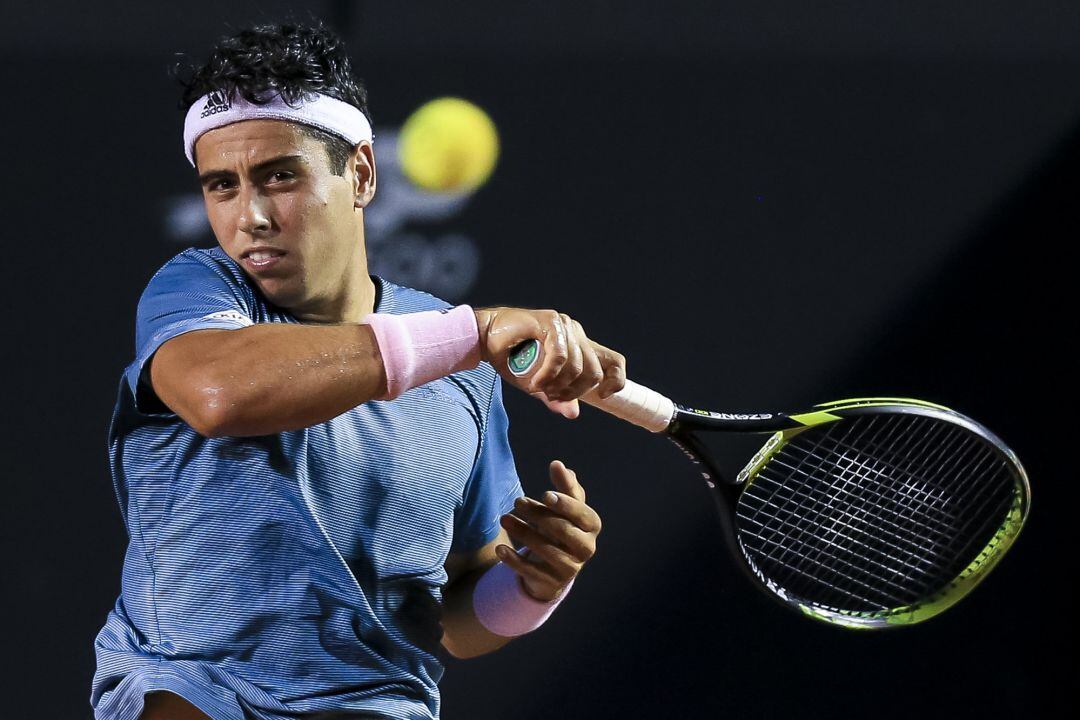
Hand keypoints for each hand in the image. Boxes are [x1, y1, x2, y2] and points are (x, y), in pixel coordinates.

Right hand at [473, 307, 625, 417]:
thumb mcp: (539, 385)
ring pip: (577, 366)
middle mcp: (576, 334)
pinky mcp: (551, 322)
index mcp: (580, 346)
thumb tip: (574, 414)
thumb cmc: (511, 359)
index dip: (615, 380)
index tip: (602, 396)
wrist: (485, 338)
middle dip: (576, 392)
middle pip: (595, 371)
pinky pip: (559, 356)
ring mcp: (565, 326)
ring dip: (558, 385)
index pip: (613, 361)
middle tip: (553, 397)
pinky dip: (548, 374)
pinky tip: (535, 381)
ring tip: (539, 388)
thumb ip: (557, 398)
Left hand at [496, 460, 600, 601]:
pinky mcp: (551, 583)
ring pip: (546, 550)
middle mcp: (586, 549)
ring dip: (523, 533)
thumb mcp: (565, 506)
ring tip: (504, 519)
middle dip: (539, 515)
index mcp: (591, 527)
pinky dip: (514, 560)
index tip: (544, 495)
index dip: (565, 505)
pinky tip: (499, 549)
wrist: (554, 566)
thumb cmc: (561, 526)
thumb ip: (564, 485)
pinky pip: (531, 572)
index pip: (582, 514)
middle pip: (563, 530)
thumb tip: (558, 464)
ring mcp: (570, 568)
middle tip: (517, 501)